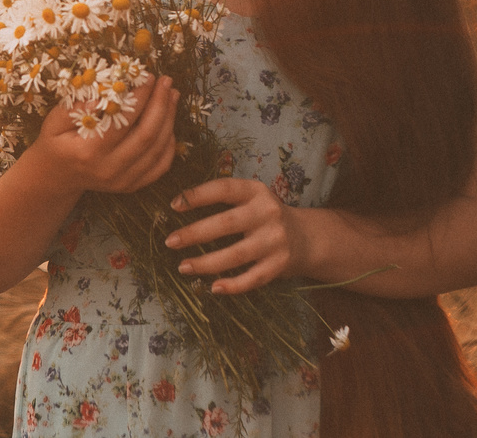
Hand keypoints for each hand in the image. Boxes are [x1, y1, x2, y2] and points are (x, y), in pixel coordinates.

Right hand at [28, 76, 179, 195]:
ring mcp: (123, 181)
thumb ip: (77, 107)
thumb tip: (106, 92)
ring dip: (169, 119)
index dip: (140, 97)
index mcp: (88, 152)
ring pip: (158, 149)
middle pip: (147, 135)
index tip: (148, 77)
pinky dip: (170, 144)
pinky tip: (169, 123)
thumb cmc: (56, 142)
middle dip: (161, 105)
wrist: (57, 176)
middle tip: (166, 82)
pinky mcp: (132, 185)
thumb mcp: (54, 121)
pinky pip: (161, 166)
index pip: (122, 121)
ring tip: (172, 95)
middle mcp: (109, 170)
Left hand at [163, 178, 312, 294]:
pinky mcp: (280, 264)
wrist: (306, 237)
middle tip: (170, 241)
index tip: (174, 205)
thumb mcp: (250, 199)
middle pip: (226, 224)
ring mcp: (275, 240)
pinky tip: (214, 288)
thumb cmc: (264, 216)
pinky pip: (252, 278)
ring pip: (236, 255)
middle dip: (195, 233)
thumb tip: (178, 205)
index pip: (224, 188)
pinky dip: (233, 285)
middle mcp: (267, 213)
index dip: (198, 196)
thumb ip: (224, 199)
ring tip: (183, 267)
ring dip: (206, 263)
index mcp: (256, 191)